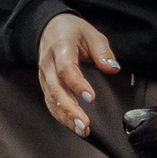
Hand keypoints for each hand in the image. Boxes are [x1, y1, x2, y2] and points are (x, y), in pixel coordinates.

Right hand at [37, 13, 119, 137]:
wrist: (49, 27)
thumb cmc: (71, 31)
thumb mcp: (91, 33)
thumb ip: (102, 51)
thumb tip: (112, 68)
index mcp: (60, 48)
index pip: (66, 69)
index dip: (77, 84)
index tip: (91, 97)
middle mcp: (48, 63)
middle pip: (55, 89)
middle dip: (69, 109)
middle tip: (84, 124)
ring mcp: (44, 75)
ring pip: (51, 99)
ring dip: (65, 117)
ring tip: (82, 130)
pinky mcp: (45, 85)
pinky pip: (50, 102)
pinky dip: (60, 116)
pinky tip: (73, 125)